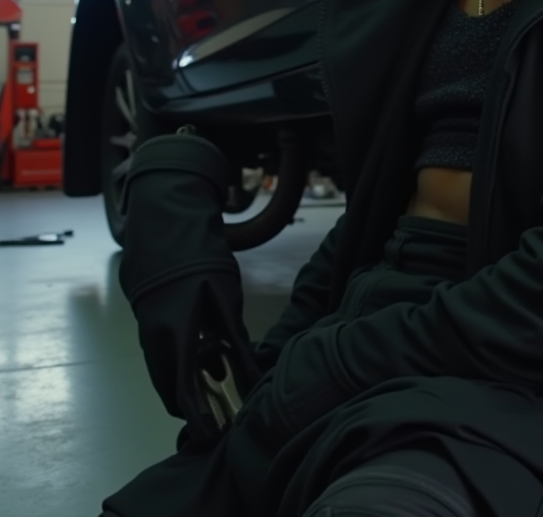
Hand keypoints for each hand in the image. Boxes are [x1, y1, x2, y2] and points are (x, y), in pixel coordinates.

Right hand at [131, 271, 260, 444]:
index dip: (196, 417)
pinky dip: (185, 370)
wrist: (169, 244)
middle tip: (223, 413)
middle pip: (171, 392)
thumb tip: (255, 377)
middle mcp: (155, 343)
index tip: (211, 436)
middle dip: (195, 407)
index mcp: (175, 334)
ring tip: (223, 375)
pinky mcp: (151, 335)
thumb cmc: (202, 268)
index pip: (181, 389)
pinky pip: (166, 364)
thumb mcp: (226, 303)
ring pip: (167, 379)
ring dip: (191, 386)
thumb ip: (239, 342)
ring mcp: (149, 340)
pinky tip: (211, 357)